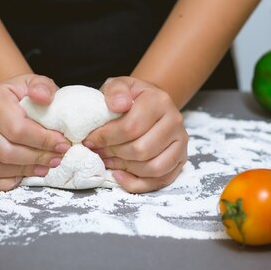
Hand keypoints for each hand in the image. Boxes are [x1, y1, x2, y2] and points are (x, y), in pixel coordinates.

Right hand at [0, 74, 69, 190]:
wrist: (5, 99)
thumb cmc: (24, 94)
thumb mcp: (36, 83)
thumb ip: (43, 87)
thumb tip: (44, 97)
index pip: (16, 128)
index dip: (42, 141)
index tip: (62, 144)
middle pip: (4, 151)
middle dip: (35, 158)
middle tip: (57, 158)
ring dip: (22, 171)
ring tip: (44, 167)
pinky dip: (3, 182)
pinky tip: (22, 176)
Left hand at [84, 77, 187, 192]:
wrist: (150, 103)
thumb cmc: (131, 97)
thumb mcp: (118, 85)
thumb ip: (115, 91)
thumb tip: (119, 105)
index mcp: (159, 101)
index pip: (131, 126)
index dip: (106, 138)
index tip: (90, 140)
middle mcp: (175, 121)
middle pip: (142, 150)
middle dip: (114, 154)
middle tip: (98, 151)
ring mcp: (180, 142)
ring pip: (153, 168)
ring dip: (126, 168)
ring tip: (108, 160)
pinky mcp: (180, 159)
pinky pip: (161, 180)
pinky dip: (137, 183)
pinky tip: (119, 175)